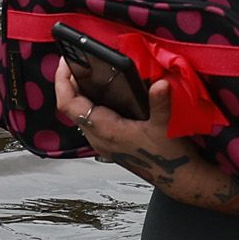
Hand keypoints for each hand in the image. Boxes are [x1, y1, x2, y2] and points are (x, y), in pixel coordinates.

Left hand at [53, 55, 183, 176]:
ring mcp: (102, 141)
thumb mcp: (164, 127)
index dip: (62, 82)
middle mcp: (98, 137)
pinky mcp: (108, 143)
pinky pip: (88, 120)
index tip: (65, 63)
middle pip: (70, 107)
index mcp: (105, 131)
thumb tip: (160, 84)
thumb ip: (160, 103)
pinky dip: (87, 103)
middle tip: (73, 62)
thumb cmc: (168, 157)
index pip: (70, 105)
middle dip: (67, 83)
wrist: (176, 178)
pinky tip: (97, 93)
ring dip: (76, 93)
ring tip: (82, 73)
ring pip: (78, 114)